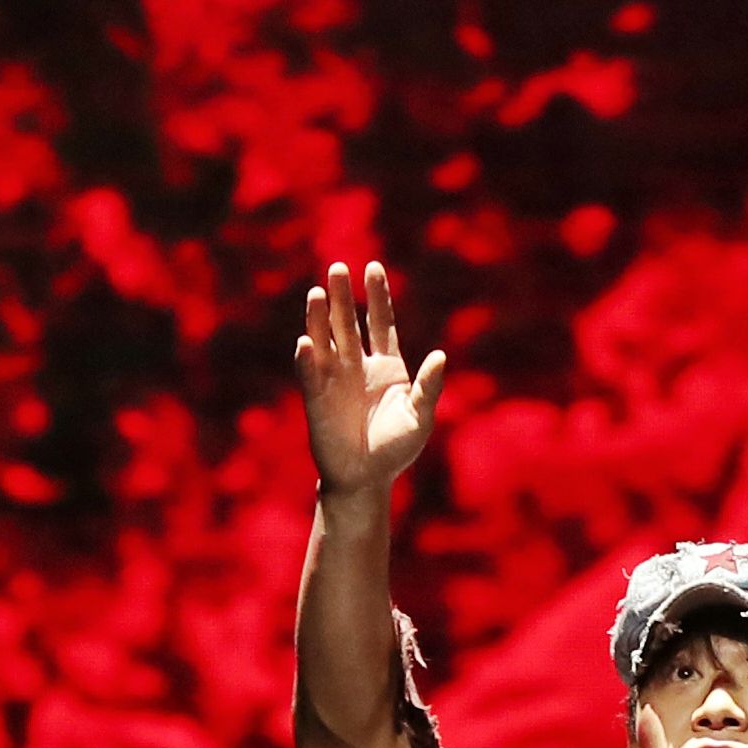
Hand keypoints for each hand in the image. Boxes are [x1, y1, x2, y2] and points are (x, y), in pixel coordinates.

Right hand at [295, 259, 446, 498]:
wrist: (366, 479)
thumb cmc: (396, 449)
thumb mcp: (420, 418)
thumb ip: (429, 388)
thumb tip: (441, 356)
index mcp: (386, 366)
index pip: (380, 322)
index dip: (377, 296)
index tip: (373, 267)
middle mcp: (357, 365)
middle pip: (348, 322)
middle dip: (343, 297)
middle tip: (338, 268)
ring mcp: (334, 379)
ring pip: (325, 340)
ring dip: (319, 318)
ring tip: (317, 293)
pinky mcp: (316, 398)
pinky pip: (311, 374)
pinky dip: (307, 360)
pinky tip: (306, 342)